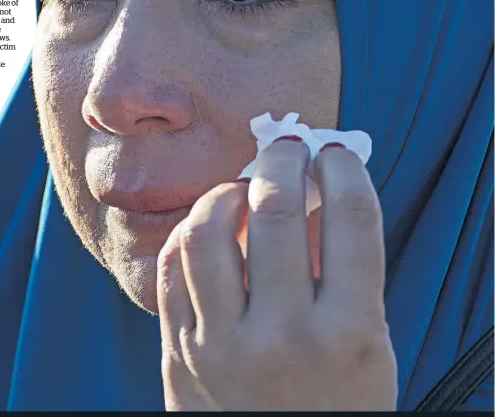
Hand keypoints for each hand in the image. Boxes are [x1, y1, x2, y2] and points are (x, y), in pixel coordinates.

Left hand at [157, 139, 397, 410]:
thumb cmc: (333, 408)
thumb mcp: (366, 349)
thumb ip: (344, 272)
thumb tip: (317, 189)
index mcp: (349, 335)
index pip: (351, 221)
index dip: (344, 170)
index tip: (334, 152)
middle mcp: (283, 337)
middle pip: (274, 211)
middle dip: (282, 161)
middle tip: (286, 147)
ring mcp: (222, 346)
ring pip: (207, 231)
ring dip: (224, 192)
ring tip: (240, 188)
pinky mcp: (179, 352)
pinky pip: (171, 267)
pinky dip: (188, 233)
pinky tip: (206, 227)